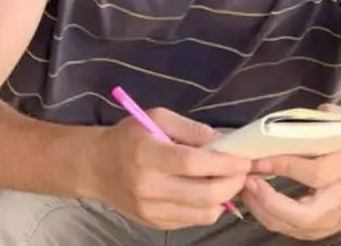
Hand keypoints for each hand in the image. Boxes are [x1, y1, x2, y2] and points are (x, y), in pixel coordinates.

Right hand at [87, 107, 250, 229]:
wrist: (96, 167)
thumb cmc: (128, 137)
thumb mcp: (156, 118)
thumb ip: (191, 129)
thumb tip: (223, 142)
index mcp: (147, 156)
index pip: (193, 164)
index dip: (224, 163)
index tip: (244, 159)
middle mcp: (148, 187)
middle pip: (204, 194)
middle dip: (232, 183)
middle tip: (242, 171)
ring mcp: (151, 210)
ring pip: (203, 213)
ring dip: (225, 198)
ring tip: (228, 181)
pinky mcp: (154, 223)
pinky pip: (193, 220)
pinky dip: (208, 207)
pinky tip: (207, 191)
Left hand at [240, 104, 340, 239]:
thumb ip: (324, 118)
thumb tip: (293, 119)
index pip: (315, 174)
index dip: (286, 167)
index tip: (260, 160)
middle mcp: (338, 200)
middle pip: (303, 215)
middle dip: (271, 202)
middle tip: (248, 182)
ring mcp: (330, 221)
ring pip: (293, 227)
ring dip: (262, 211)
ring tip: (243, 189)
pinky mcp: (319, 231)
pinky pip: (290, 231)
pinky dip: (268, 217)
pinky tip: (253, 200)